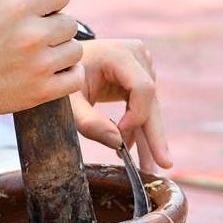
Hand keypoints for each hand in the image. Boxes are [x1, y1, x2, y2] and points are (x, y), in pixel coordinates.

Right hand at [0, 0, 83, 117]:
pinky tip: (51, 70)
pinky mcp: (41, 91)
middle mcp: (32, 34)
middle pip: (70, 23)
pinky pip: (75, 77)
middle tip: (39, 33)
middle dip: (55, 26)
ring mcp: (38, 65)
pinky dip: (66, 74)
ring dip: (61, 50)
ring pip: (75, 50)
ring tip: (43, 53)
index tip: (45, 7)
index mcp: (17, 6)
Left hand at [71, 38, 171, 172]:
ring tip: (149, 167)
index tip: (119, 134)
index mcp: (117, 54)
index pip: (143, 88)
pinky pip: (142, 106)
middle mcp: (134, 55)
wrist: (58, 61)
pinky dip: (137, 128)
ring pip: (149, 107)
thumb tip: (117, 144)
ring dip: (147, 137)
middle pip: (150, 100)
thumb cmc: (62, 78)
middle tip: (164, 163)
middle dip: (154, 135)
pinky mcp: (138, 74)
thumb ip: (87, 120)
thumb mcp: (69, 99)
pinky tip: (134, 151)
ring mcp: (139, 63)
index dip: (136, 115)